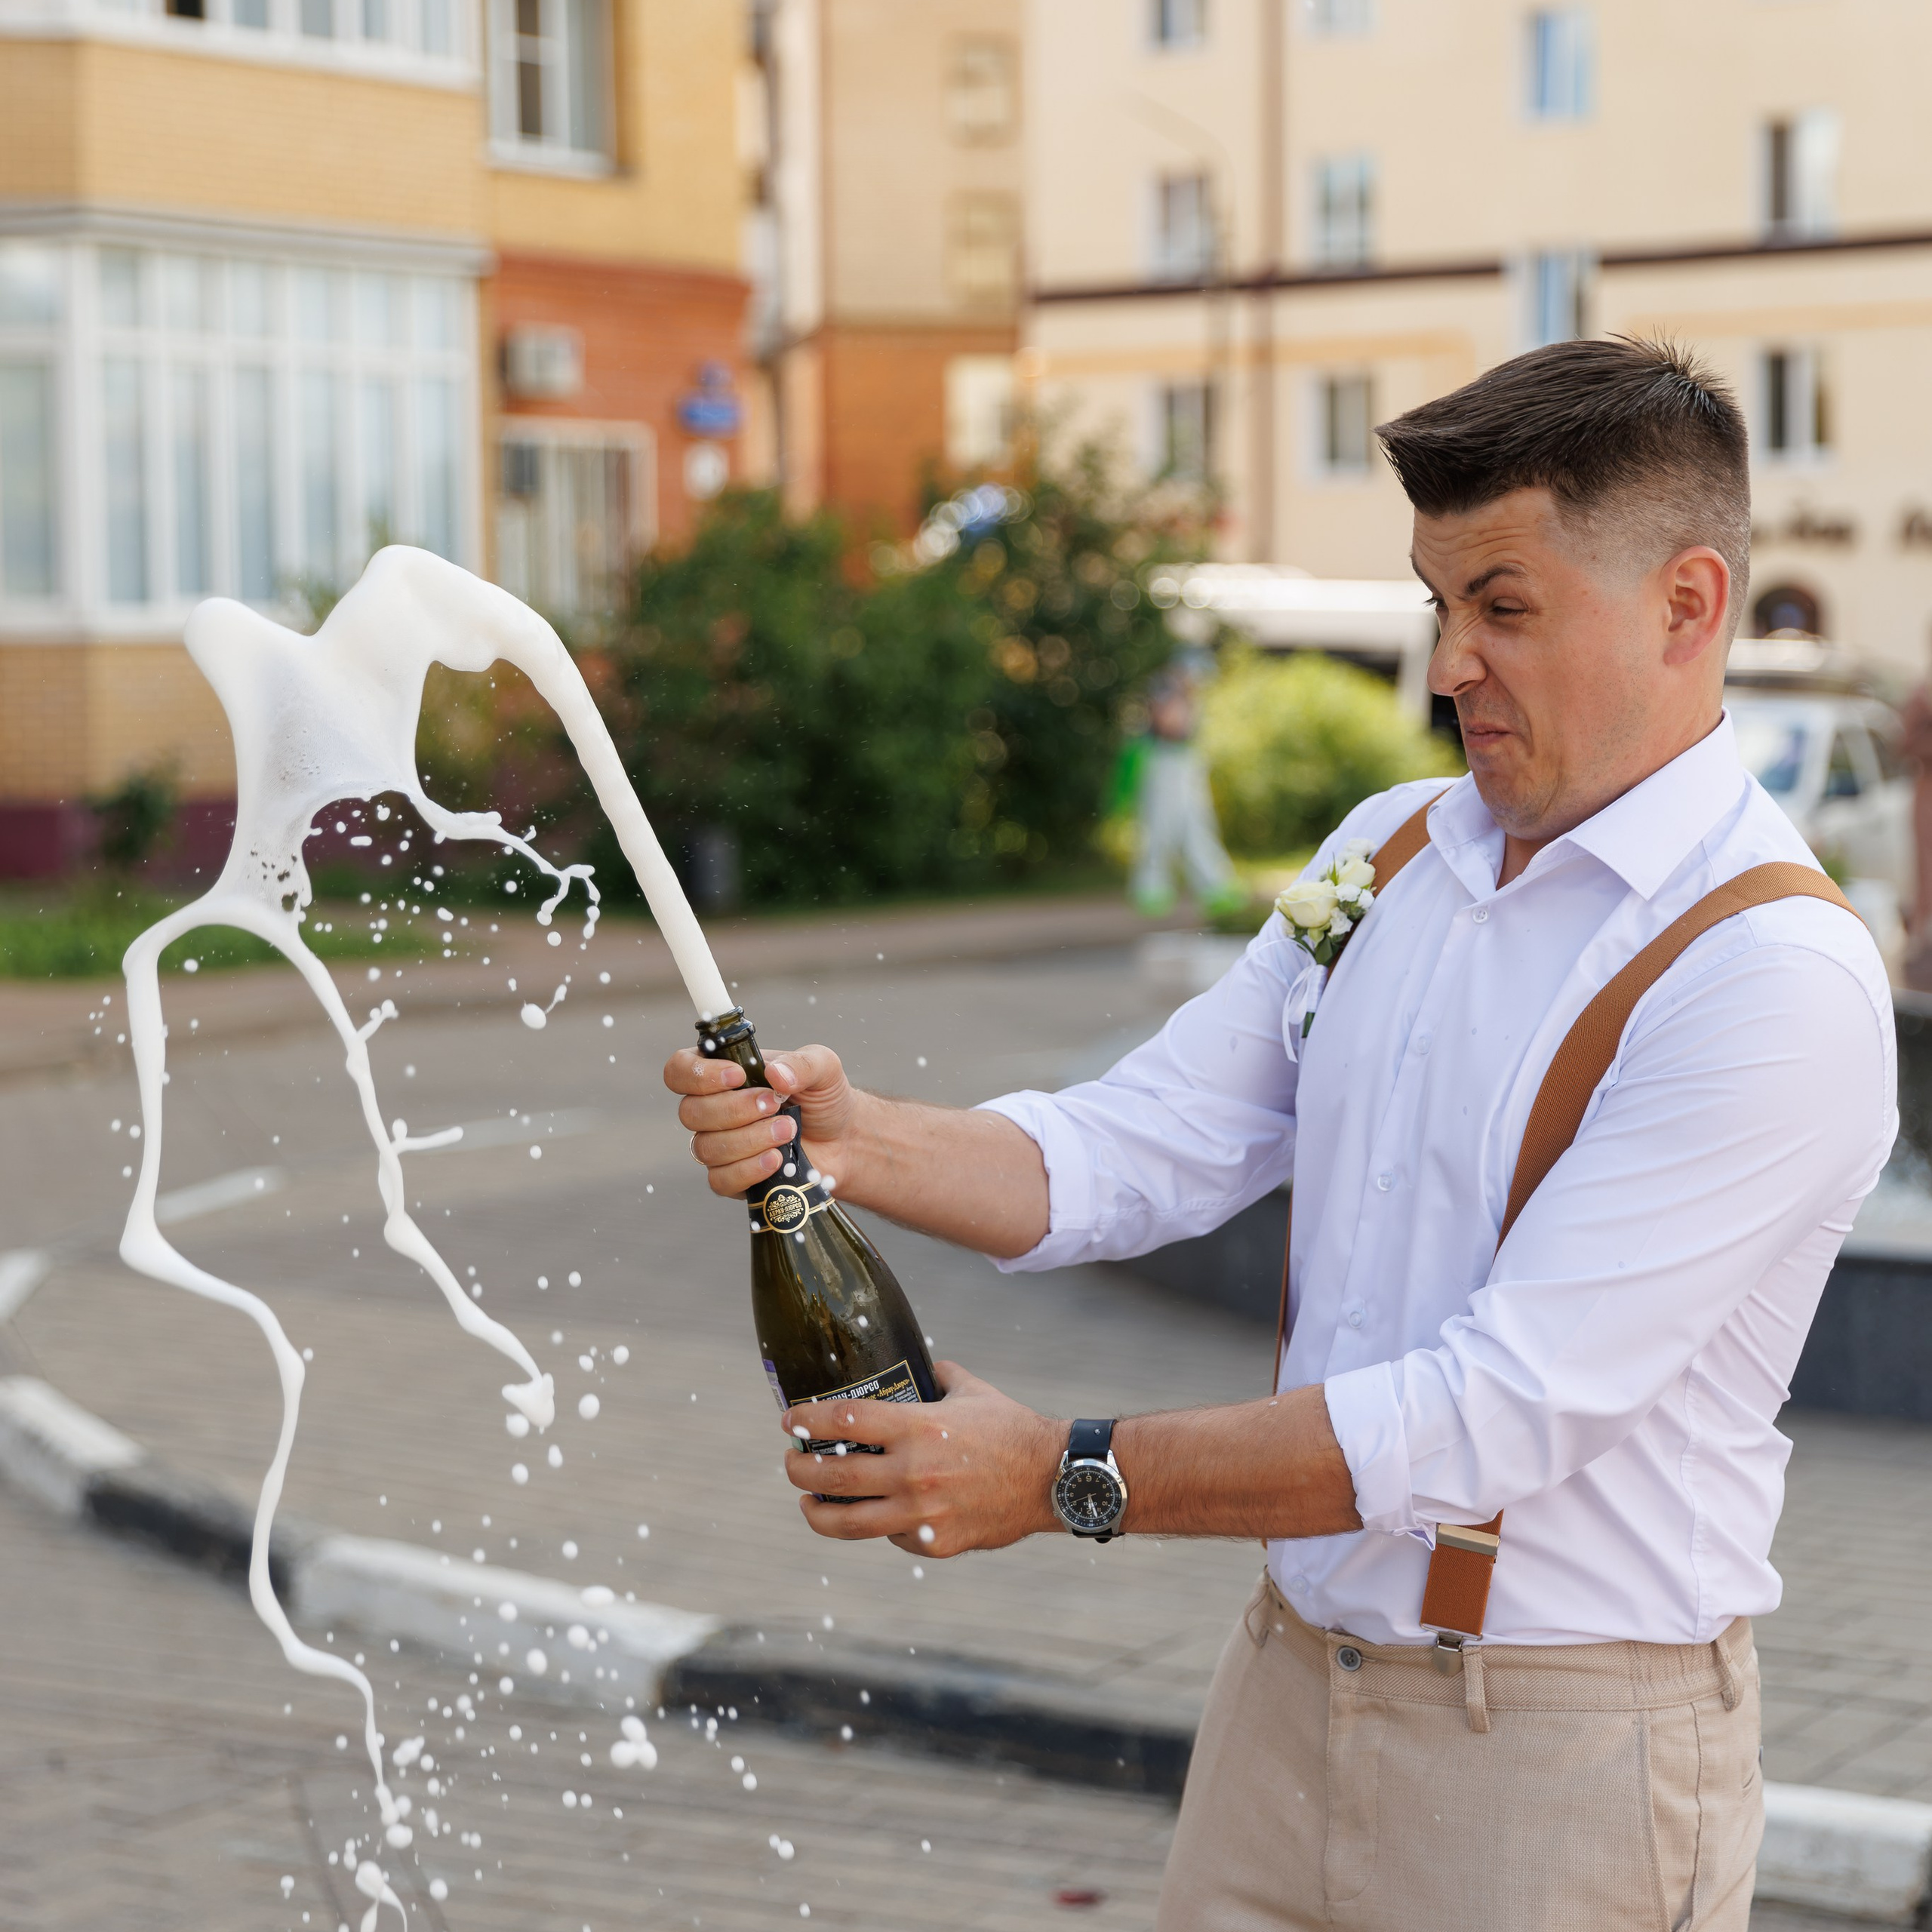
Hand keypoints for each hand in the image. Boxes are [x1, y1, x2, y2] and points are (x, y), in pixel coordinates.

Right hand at [663, 1040, 859, 1198]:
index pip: (680, 1070)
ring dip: (749, 1139)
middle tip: (775, 1104)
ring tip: (788, 1129)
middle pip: (690, 1112)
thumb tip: (775, 1075)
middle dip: (735, 1109)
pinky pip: (720, 1180)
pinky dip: (749, 1170)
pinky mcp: (733, 1178)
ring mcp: (719, 1145)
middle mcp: (713, 1108)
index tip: (738, 1076)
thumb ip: (802, 1063)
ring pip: (706, 1147)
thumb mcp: (823, 1068)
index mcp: (723, 1073)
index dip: (698, 1075)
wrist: (845, 1139)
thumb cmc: (825, 1098)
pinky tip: (776, 1159)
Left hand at [782, 1362, 1062, 1556]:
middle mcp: (912, 1472)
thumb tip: (923, 1365)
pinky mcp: (935, 1543)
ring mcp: (921, 1513)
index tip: (790, 1421)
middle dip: (798, 1469)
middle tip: (790, 1462)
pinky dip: (878, 1527)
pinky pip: (890, 1537)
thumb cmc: (1012, 1429)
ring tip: (808, 1504)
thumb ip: (940, 1375)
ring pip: (847, 1521)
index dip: (808, 1420)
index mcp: (917, 1427)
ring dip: (816, 1512)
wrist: (1052, 1478)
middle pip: (831, 1475)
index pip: (844, 1419)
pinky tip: (873, 1516)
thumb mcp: (972, 1391)